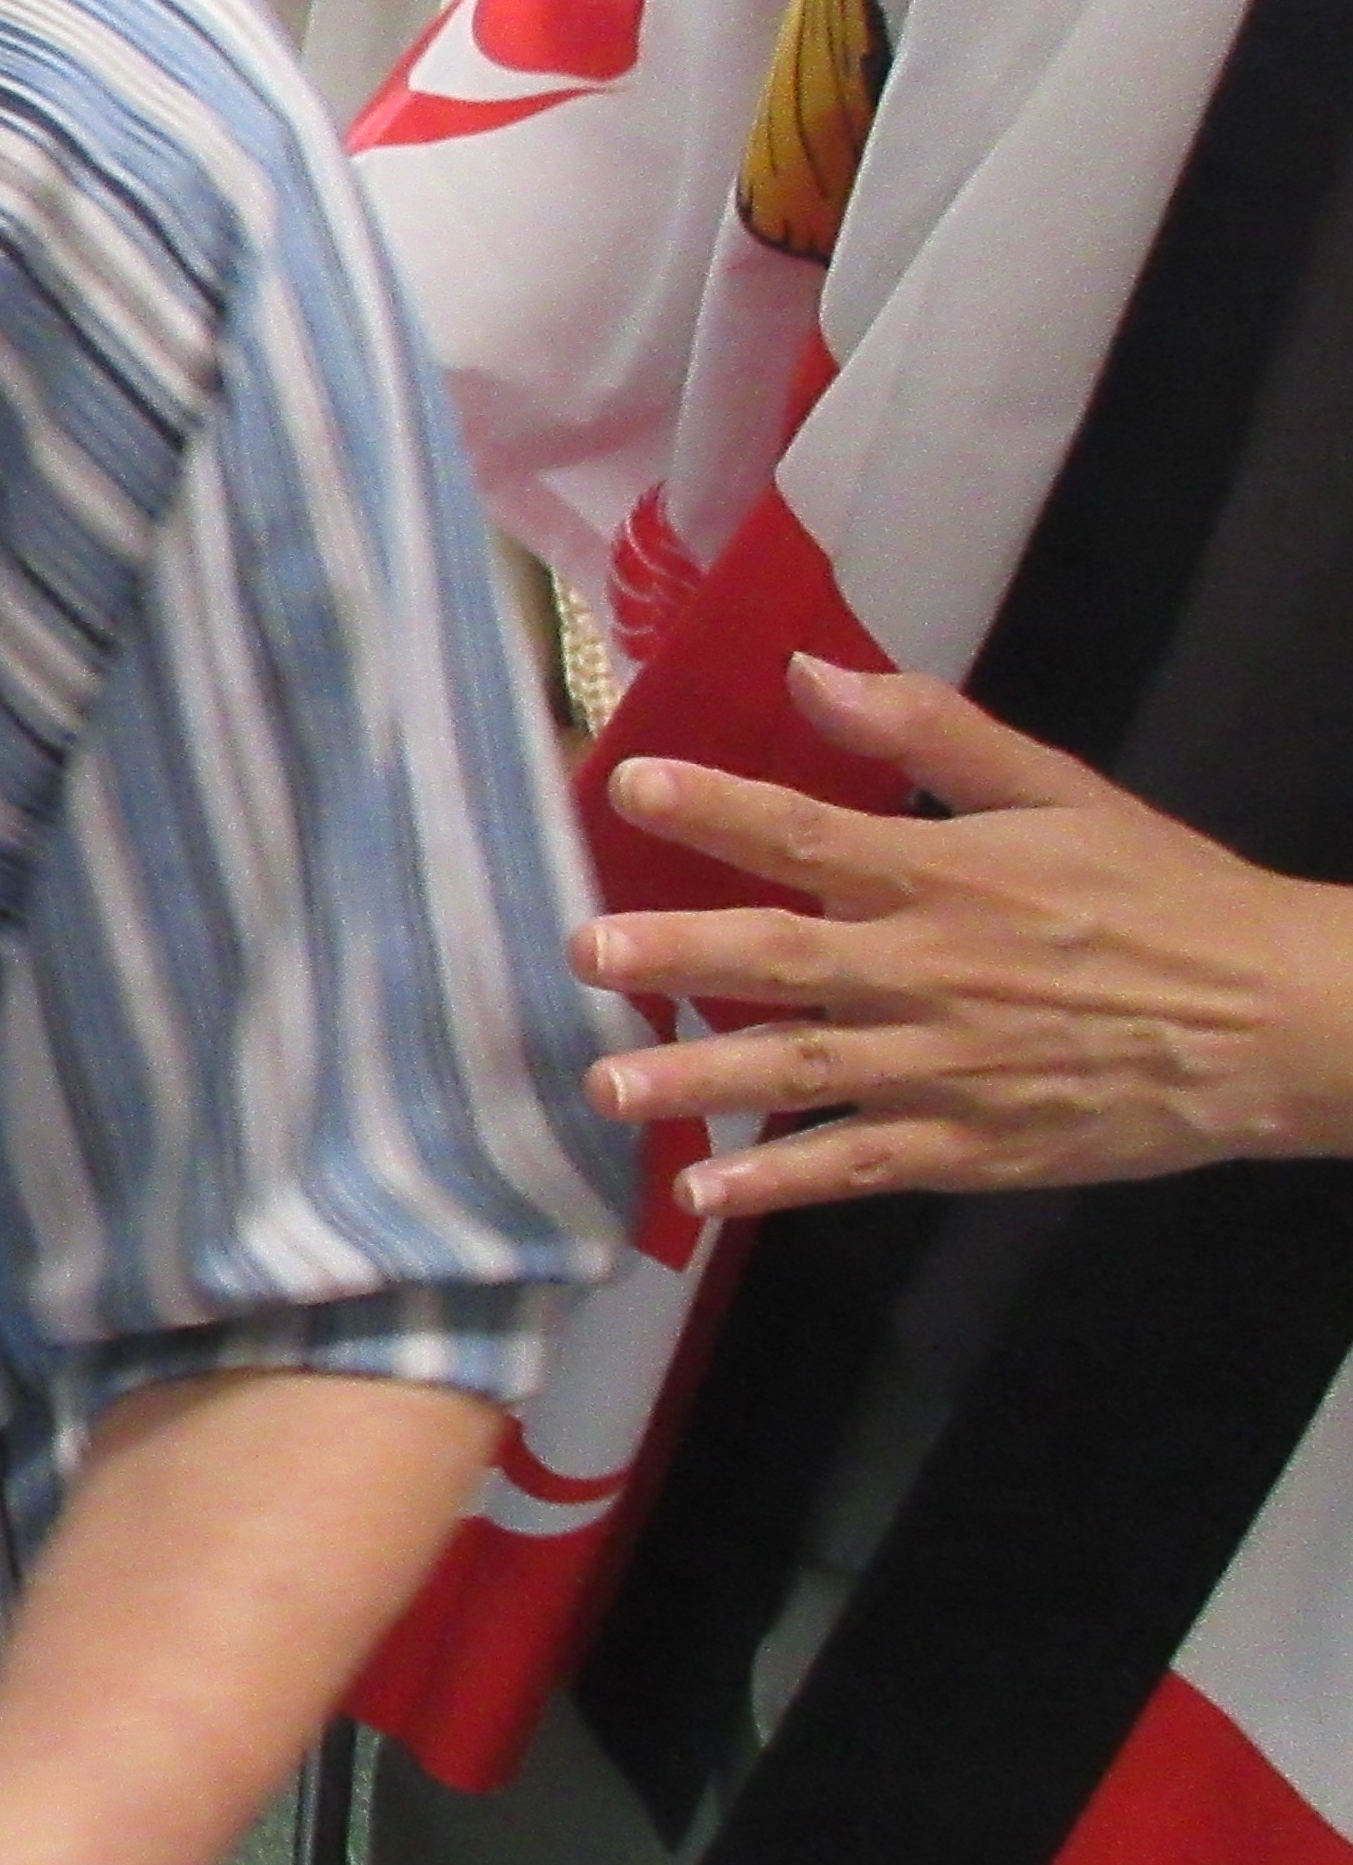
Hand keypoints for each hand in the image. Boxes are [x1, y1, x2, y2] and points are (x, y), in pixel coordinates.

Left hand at [574, 654, 1352, 1222]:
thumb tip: (812, 670)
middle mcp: (930, 973)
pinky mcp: (973, 1146)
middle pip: (783, 961)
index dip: (717, 808)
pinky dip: (782, 1183)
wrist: (1279, 1020)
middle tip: (585, 953)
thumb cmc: (1164, 895)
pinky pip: (859, 1166)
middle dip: (677, 957)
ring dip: (700, 1083)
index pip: (810, 836)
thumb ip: (932, 732)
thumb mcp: (1060, 791)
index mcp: (947, 878)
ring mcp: (947, 1068)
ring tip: (607, 1087)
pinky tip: (704, 1194)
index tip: (632, 785)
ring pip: (802, 1074)